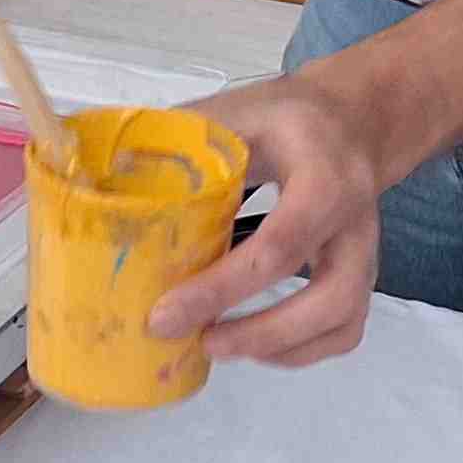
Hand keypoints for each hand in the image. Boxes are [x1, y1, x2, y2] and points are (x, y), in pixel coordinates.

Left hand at [143, 67, 391, 368]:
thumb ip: (178, 144)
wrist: (353, 117)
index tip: (165, 313)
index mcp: (323, 173)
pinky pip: (344, 329)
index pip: (279, 243)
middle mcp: (355, 219)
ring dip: (279, 348)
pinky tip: (255, 345)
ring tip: (218, 345)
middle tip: (199, 340)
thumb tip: (97, 181)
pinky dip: (300, 350)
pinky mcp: (363, 273)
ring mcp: (365, 250)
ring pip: (342, 321)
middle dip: (261, 332)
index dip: (221, 287)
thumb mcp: (235, 112)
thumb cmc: (286, 116)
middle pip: (330, 296)